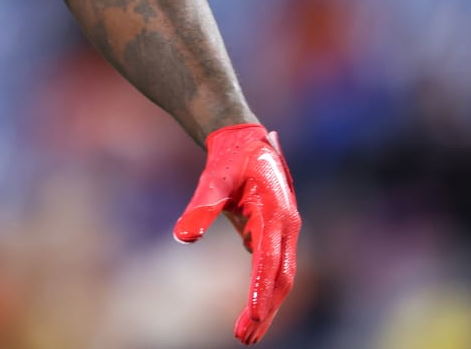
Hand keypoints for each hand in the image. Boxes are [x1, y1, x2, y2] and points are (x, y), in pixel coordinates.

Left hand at [173, 123, 300, 343]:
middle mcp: (288, 225)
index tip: (253, 315)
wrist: (244, 142)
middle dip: (265, 309)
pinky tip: (252, 313)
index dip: (261, 289)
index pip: (269, 259)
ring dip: (267, 306)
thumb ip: (200, 207)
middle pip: (281, 277)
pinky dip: (264, 292)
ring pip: (281, 277)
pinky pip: (274, 270)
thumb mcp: (212, 180)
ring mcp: (286, 233)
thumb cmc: (229, 160)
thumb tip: (183, 237)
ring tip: (247, 335)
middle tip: (244, 338)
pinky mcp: (277, 237)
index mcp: (276, 211)